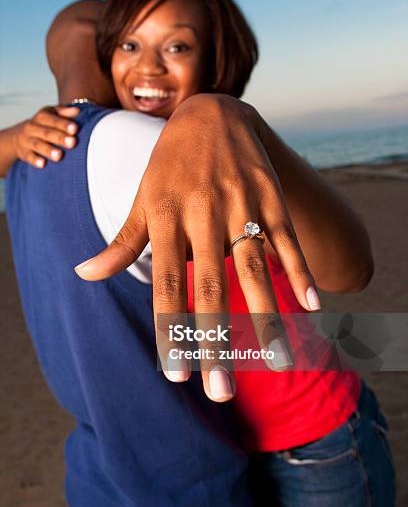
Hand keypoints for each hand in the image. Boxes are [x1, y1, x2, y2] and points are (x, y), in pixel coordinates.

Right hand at [14, 105, 78, 167]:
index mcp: (42, 117)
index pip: (53, 120)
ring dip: (48, 150)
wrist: (18, 136)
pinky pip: (29, 156)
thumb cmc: (43, 125)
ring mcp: (27, 140)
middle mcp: (32, 127)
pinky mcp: (24, 153)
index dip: (64, 124)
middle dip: (60, 138)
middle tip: (72, 143)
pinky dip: (35, 160)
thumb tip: (77, 111)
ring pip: (38, 145)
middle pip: (47, 133)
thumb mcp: (51, 114)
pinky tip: (43, 164)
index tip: (75, 129)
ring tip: (59, 156)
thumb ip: (64, 113)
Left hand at [74, 94, 319, 400]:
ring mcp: (240, 203)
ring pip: (254, 268)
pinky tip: (311, 308)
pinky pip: (286, 239)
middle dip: (215, 341)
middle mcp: (203, 213)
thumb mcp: (141, 197)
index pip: (166, 284)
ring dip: (266, 318)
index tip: (175, 374)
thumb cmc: (169, 164)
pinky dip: (299, 272)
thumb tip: (84, 274)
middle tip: (220, 391)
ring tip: (276, 362)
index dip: (170, 330)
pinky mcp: (270, 196)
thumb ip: (120, 240)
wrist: (211, 114)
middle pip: (210, 287)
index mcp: (166, 217)